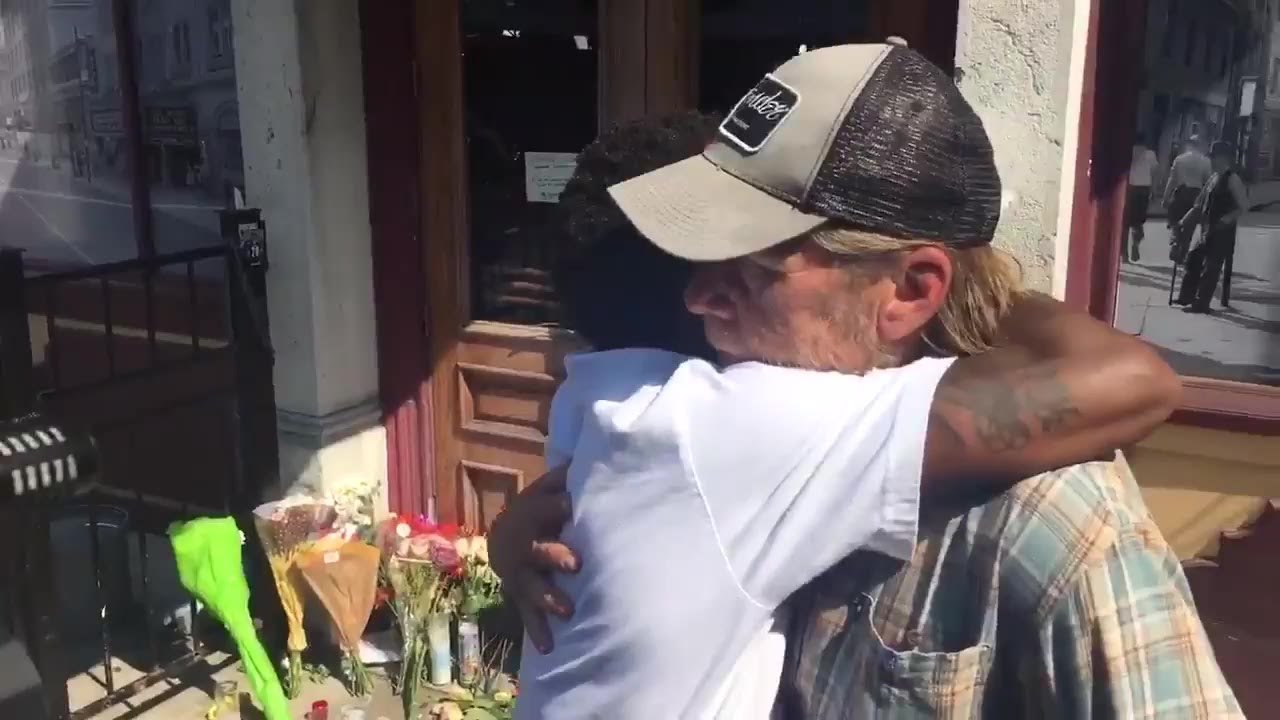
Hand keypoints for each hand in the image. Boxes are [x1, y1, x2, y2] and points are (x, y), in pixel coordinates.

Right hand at [489, 465, 578, 652]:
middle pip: (536, 549)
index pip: (544, 506)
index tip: (572, 505)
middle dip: (554, 555)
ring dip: (549, 598)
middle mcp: (523, 544)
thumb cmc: (539, 510)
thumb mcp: (547, 489)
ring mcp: (520, 574)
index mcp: (532, 513)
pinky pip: (528, 615)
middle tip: (577, 564)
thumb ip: (564, 478)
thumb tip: (593, 451)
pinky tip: (549, 648)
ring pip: (532, 587)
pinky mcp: (521, 596)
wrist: (503, 538)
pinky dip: (539, 631)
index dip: (556, 505)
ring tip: (568, 611)